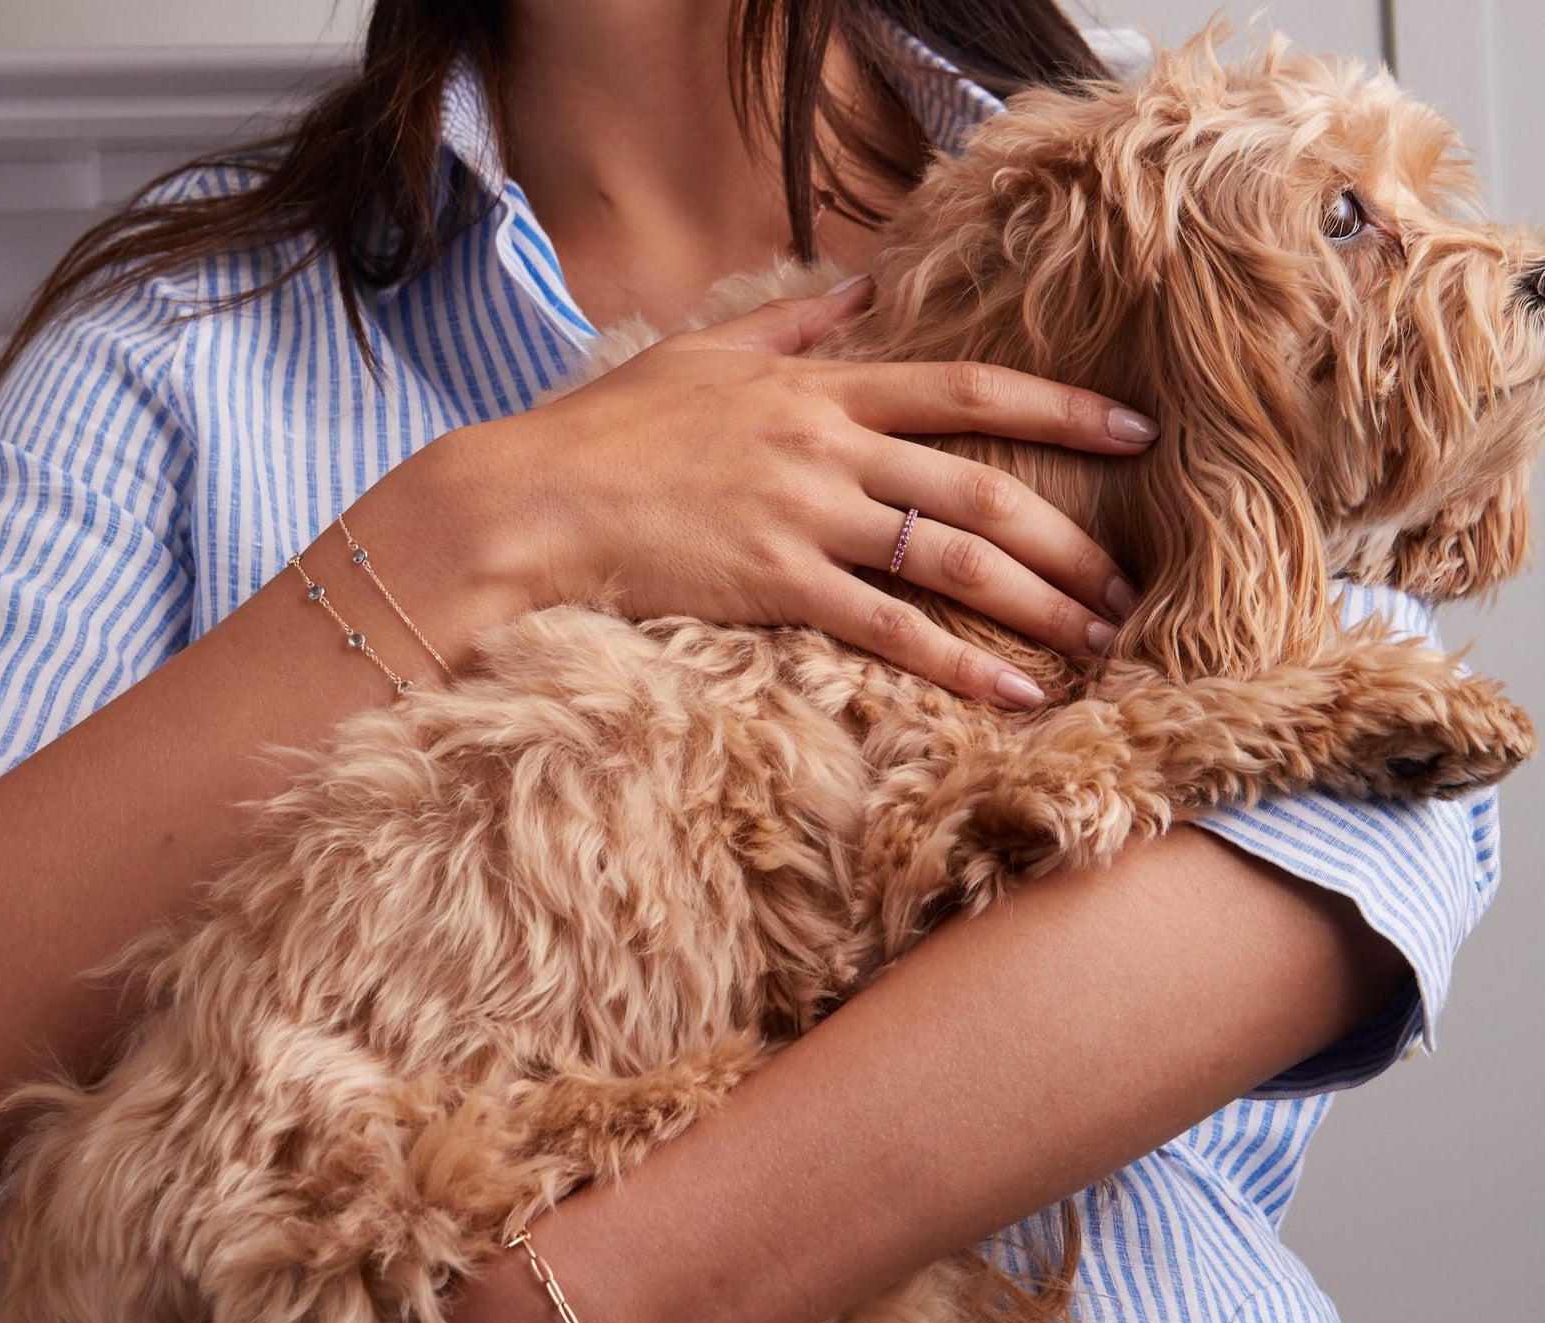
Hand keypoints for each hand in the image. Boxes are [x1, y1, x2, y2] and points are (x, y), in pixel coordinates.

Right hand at [463, 276, 1152, 707]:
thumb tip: (870, 285)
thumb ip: (799, 323)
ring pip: (954, 558)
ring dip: (1039, 600)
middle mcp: (830, 447)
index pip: (968, 389)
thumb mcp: (705, 355)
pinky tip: (1016, 692)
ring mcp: (808, 517)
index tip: (1136, 431)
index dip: (1061, 410)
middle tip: (1134, 580)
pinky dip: (960, 663)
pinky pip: (891, 629)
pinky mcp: (778, 587)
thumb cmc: (609, 432)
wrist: (532, 501)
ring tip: (1101, 638)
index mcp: (822, 388)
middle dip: (1071, 536)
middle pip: (983, 486)